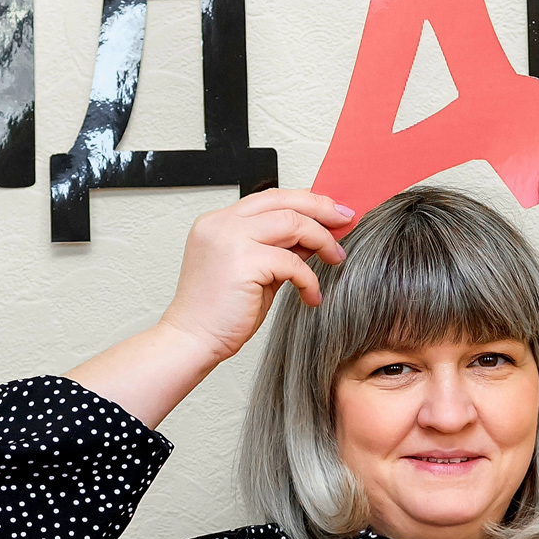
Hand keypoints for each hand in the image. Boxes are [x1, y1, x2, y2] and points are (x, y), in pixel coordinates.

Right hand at [69, 187, 350, 426]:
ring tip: (336, 258)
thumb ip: (279, 248)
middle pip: (283, 201)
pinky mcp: (242, 262)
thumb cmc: (221, 313)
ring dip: (321, 240)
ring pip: (292, 223)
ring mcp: (229, 239)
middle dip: (320, 208)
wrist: (193, 340)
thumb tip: (315, 235)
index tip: (332, 210)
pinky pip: (292, 262)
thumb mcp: (254, 270)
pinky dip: (309, 278)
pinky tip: (311, 296)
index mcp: (219, 222)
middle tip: (346, 220)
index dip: (305, 201)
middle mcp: (221, 224)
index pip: (269, 198)